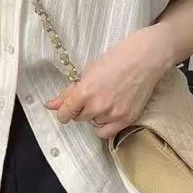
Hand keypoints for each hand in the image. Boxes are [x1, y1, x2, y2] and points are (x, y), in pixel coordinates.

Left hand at [43, 26, 172, 139]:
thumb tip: (49, 106)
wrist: (144, 59)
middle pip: (79, 118)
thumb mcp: (87, 73)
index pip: (65, 113)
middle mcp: (97, 106)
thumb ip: (68, 93)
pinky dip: (104, 126)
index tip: (68, 108)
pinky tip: (108, 114)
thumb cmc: (115, 60)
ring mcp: (113, 114)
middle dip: (82, 109)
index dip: (64, 111)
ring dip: (95, 115)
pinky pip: (107, 133)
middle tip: (93, 95)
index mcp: (84, 92)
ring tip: (106, 99)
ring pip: (94, 123)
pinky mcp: (126, 120)